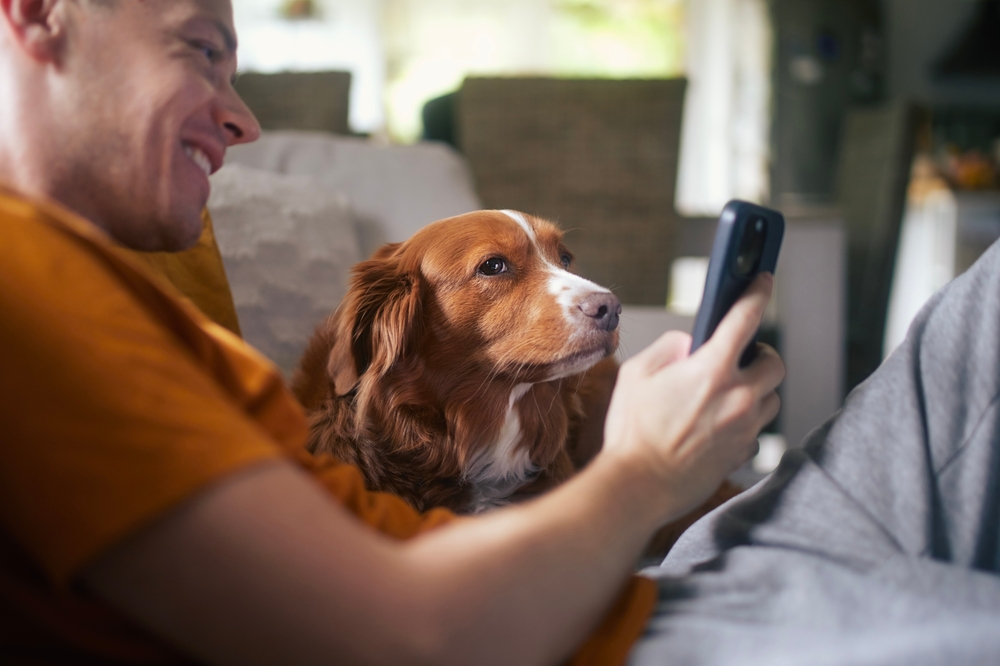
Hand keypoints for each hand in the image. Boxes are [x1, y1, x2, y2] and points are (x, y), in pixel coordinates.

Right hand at [601, 274, 784, 523]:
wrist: (640, 485)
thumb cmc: (633, 430)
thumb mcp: (637, 373)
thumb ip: (670, 348)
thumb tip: (691, 344)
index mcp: (711, 368)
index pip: (745, 317)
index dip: (757, 292)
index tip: (764, 279)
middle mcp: (738, 396)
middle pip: (774, 363)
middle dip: (761, 355)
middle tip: (740, 357)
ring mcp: (745, 427)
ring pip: (771, 398)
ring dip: (756, 390)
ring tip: (726, 394)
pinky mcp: (744, 452)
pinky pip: (757, 429)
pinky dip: (745, 421)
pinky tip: (718, 425)